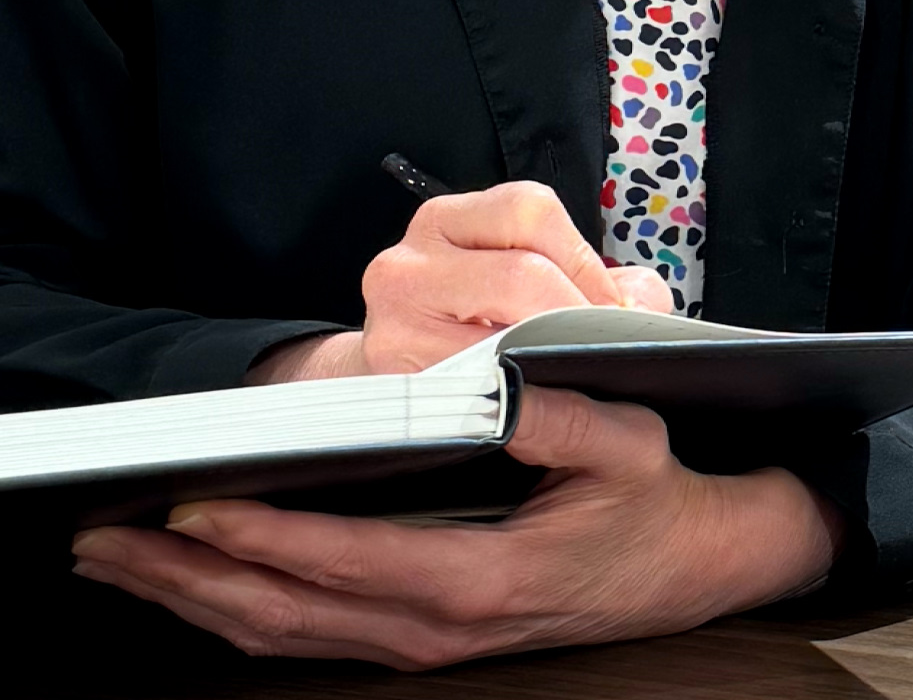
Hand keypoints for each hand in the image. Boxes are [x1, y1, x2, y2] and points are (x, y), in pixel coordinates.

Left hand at [70, 384, 846, 666]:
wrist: (690, 564)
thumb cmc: (653, 496)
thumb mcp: (629, 442)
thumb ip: (564, 417)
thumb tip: (501, 384)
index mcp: (478, 578)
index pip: (343, 560)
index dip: (264, 537)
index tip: (195, 505)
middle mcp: (436, 626)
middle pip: (286, 615)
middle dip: (188, 580)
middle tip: (106, 541)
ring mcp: (425, 644)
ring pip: (284, 638)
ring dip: (195, 604)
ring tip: (121, 565)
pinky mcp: (422, 639)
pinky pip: (310, 638)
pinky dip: (240, 614)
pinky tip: (200, 588)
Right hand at [251, 181, 675, 382]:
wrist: (390, 382)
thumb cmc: (480, 324)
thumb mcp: (533, 277)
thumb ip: (603, 282)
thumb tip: (646, 310)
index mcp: (446, 219)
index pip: (531, 213)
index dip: (586, 263)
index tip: (617, 311)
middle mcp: (406, 262)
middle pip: (520, 276)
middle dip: (577, 316)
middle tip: (605, 351)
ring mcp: (389, 325)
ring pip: (496, 341)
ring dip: (548, 365)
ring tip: (575, 379)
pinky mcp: (388, 387)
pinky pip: (466, 393)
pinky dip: (510, 401)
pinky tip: (535, 407)